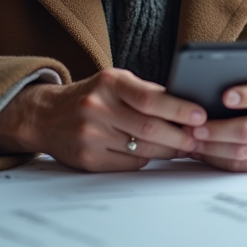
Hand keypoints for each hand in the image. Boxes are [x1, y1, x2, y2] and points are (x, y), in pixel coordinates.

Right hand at [0, 68, 206, 171]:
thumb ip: (147, 92)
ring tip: (185, 146)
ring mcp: (90, 135)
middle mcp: (97, 108)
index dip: (179, 109)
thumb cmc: (92, 96)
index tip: (200, 115)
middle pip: (150, 128)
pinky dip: (147, 158)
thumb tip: (187, 107)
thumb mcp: (115, 82)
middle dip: (180, 136)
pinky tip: (156, 153)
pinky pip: (130, 163)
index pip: (151, 98)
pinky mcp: (88, 160)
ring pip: (143, 149)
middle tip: (199, 138)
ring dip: (169, 150)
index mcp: (109, 83)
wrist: (46, 116)